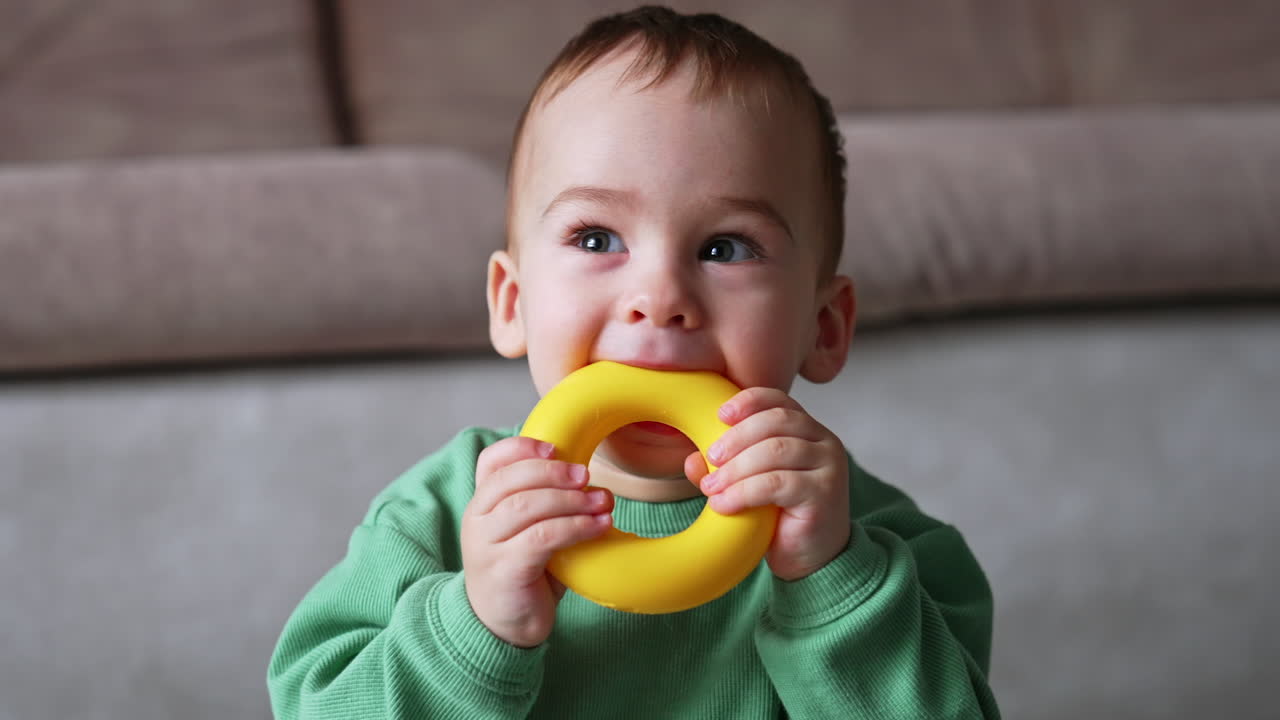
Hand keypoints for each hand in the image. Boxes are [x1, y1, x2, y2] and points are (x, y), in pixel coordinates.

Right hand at [462, 436, 612, 646]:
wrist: (503, 627)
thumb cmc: (524, 572)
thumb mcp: (528, 530)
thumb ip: (543, 503)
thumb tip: (587, 477)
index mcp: (482, 504)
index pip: (491, 462)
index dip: (521, 448)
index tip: (555, 448)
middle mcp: (478, 520)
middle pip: (511, 480)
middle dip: (554, 472)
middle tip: (586, 475)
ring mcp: (487, 546)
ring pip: (527, 507)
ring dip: (571, 501)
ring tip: (602, 502)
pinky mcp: (505, 570)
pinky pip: (542, 538)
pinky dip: (575, 527)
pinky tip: (599, 527)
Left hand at [685, 388, 850, 580]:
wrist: (811, 559)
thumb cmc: (780, 517)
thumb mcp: (749, 485)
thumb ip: (724, 468)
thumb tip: (692, 460)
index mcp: (807, 430)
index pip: (779, 401)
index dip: (749, 401)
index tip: (719, 414)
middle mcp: (824, 443)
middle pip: (776, 422)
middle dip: (736, 438)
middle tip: (711, 459)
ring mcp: (828, 467)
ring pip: (775, 451)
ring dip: (736, 468)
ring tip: (711, 487)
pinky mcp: (824, 494)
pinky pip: (777, 483)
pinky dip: (743, 492)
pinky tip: (724, 505)